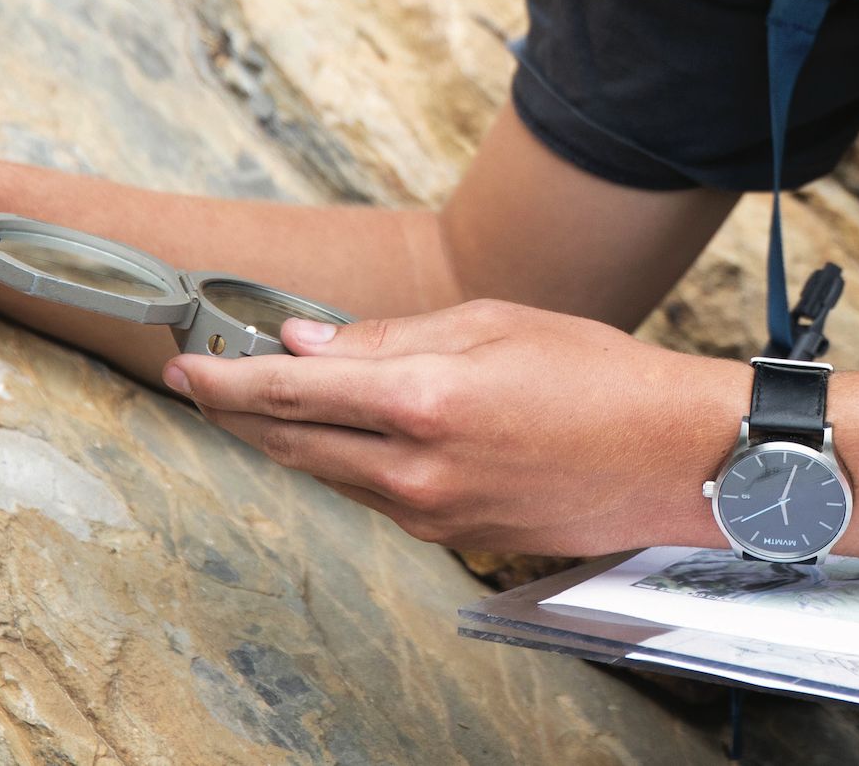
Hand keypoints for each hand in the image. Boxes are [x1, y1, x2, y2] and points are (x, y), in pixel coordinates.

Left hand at [163, 299, 749, 555]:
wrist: (673, 459)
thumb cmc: (600, 378)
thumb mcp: (493, 324)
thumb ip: (389, 336)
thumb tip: (308, 344)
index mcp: (423, 400)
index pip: (289, 393)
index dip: (224, 380)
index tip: (185, 363)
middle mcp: (415, 468)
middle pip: (291, 444)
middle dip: (238, 412)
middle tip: (203, 379)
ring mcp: (430, 512)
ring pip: (329, 472)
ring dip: (290, 437)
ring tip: (267, 398)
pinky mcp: (451, 535)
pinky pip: (373, 494)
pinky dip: (346, 459)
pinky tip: (348, 431)